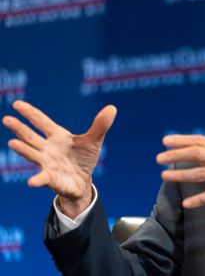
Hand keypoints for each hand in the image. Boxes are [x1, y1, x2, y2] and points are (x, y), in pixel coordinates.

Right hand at [2, 100, 116, 217]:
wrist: (83, 181)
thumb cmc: (84, 159)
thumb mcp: (94, 141)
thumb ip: (100, 125)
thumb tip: (112, 108)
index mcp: (57, 136)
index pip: (42, 122)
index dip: (30, 113)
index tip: (17, 104)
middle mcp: (47, 148)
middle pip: (31, 136)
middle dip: (19, 128)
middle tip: (7, 119)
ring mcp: (46, 163)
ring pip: (32, 154)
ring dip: (23, 150)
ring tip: (12, 143)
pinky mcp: (50, 178)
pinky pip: (42, 178)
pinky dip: (37, 179)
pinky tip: (32, 182)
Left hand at [157, 135, 204, 211]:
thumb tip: (200, 151)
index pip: (200, 141)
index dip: (182, 140)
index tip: (166, 141)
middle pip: (196, 154)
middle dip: (176, 155)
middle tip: (159, 157)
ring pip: (200, 173)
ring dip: (181, 174)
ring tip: (165, 176)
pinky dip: (199, 200)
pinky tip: (187, 203)